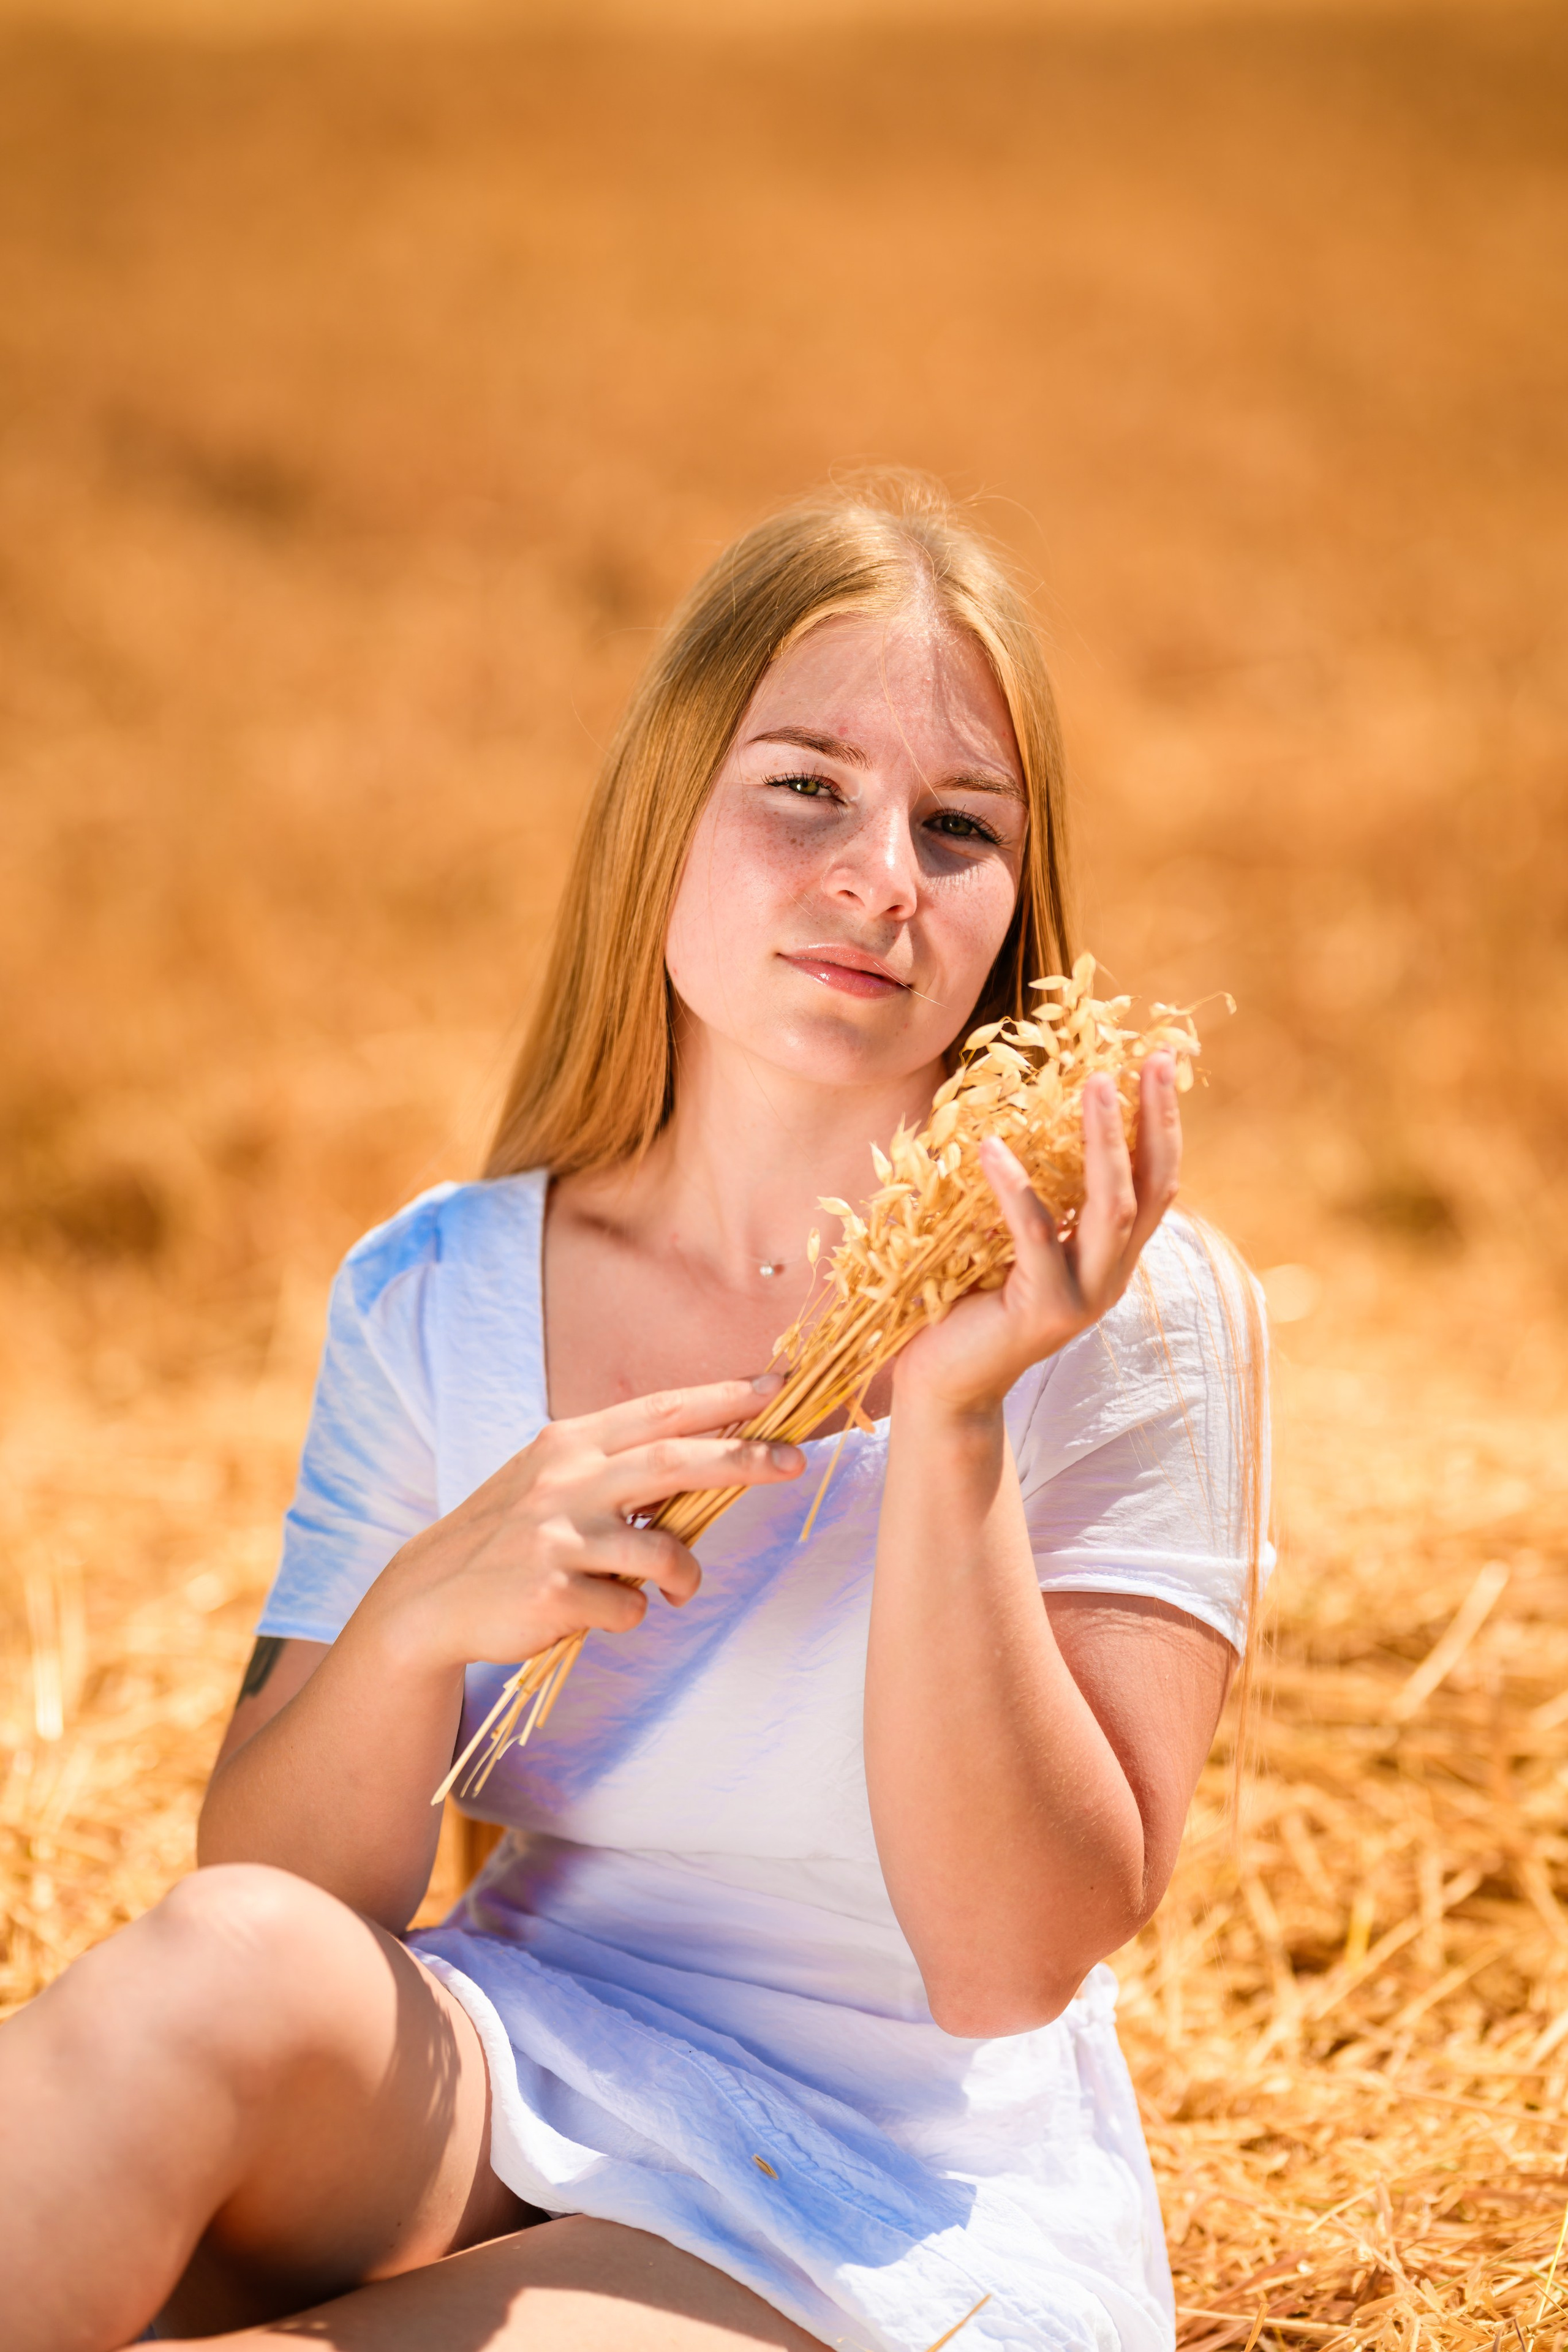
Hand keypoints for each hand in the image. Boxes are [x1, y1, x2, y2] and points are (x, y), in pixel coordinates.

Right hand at [364, 1379, 803, 1673]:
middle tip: (794, 1462)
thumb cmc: (511, 1536)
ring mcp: (558, 1536)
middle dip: (743, 1458)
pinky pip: (627, 1608)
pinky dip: (629, 1614)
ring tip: (677, 1587)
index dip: (724, 1398)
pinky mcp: (552, 1592)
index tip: (778, 1387)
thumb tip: (708, 1454)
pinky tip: (596, 1611)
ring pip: (663, 1550)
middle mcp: (566, 1480)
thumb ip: (618, 1464)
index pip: (662, 1411)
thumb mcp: (554, 1479)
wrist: (430, 1598)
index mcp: (571, 1444)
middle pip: (675, 1460)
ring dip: (685, 1575)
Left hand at [893, 1051, 1181, 1418]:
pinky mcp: (1042, 1310)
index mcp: (1111, 1257)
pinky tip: (991, 1146)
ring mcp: (1083, 1297)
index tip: (1162, 1062)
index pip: (1155, 1181)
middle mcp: (1110, 1277)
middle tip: (1154, 1060)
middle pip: (1150, 1187)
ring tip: (1096, 1082)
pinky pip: (1034, 1235)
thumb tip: (1027, 1122)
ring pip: (1112, 1208)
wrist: (947, 1384)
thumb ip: (1043, 1202)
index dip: (1163, 1124)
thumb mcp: (1017, 1245)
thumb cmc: (970, 1301)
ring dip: (1106, 1140)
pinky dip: (1015, 1187)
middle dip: (1155, 1119)